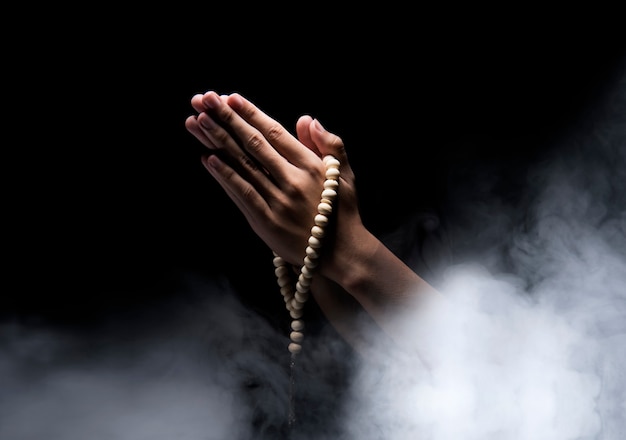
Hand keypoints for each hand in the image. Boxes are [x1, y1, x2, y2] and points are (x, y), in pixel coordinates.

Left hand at [185, 91, 358, 270]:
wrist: (343, 253)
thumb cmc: (343, 211)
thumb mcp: (345, 173)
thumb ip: (329, 144)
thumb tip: (307, 119)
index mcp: (311, 165)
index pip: (275, 132)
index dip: (251, 114)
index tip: (231, 98)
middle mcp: (293, 180)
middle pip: (254, 143)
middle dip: (227, 119)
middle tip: (205, 99)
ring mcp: (278, 201)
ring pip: (243, 165)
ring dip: (218, 141)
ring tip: (198, 121)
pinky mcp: (266, 222)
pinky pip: (242, 194)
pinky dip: (225, 176)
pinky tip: (208, 158)